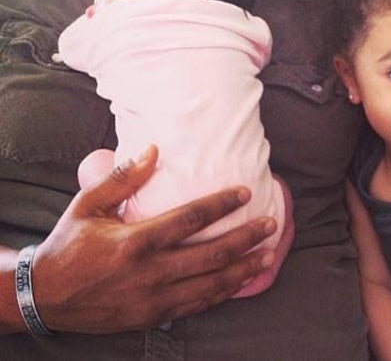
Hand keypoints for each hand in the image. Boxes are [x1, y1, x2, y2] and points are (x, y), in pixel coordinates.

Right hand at [32, 146, 275, 332]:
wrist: (44, 297)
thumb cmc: (69, 245)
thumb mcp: (87, 206)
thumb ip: (121, 179)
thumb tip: (155, 150)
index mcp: (133, 242)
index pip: (190, 219)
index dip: (222, 205)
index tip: (246, 193)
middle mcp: (148, 272)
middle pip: (211, 254)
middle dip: (247, 239)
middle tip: (271, 225)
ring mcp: (153, 298)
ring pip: (211, 283)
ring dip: (244, 269)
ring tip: (268, 253)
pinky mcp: (153, 315)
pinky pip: (197, 304)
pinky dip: (223, 292)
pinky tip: (241, 280)